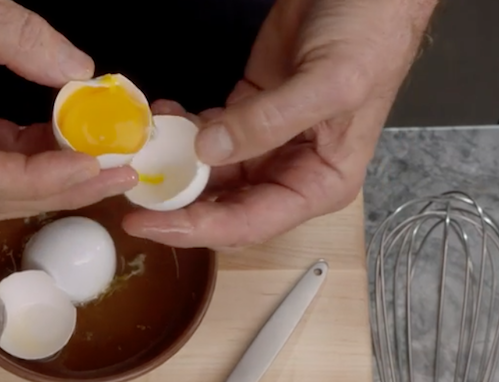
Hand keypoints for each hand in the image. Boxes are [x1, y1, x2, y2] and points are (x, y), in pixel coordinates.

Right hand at [0, 0, 138, 222]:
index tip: (89, 165)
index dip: (37, 181)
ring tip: (108, 161)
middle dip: (58, 189)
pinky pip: (4, 154)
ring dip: (56, 176)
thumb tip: (75, 72)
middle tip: (116, 174)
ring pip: (3, 183)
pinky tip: (77, 137)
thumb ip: (15, 35)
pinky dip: (43, 150)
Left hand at [122, 0, 437, 249]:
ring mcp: (265, 143)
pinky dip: (179, 129)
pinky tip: (160, 118)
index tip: (148, 223)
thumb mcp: (329, 83)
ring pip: (207, 173)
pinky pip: (203, 134)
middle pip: (222, 207)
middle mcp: (291, 171)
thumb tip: (209, 151)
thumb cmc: (370, 36)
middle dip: (175, 204)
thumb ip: (269, 122)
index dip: (197, 229)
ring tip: (137, 153)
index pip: (251, 224)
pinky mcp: (246, 113)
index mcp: (321, 182)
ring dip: (171, 166)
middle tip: (128, 194)